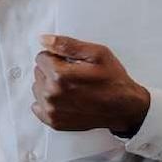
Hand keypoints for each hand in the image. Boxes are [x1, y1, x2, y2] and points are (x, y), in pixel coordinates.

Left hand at [31, 35, 151, 135]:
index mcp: (59, 75)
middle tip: (73, 75)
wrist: (124, 108)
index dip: (57, 57)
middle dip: (52, 70)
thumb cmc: (113, 81)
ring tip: (70, 87)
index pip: (41, 57)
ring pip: (37, 88)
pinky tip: (64, 100)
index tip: (71, 62)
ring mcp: (52, 110)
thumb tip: (44, 40)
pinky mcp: (53, 121)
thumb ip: (67, 45)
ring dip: (49, 86)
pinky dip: (48, 102)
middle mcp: (52, 94)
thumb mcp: (96, 54)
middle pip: (38, 72)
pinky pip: (37, 107)